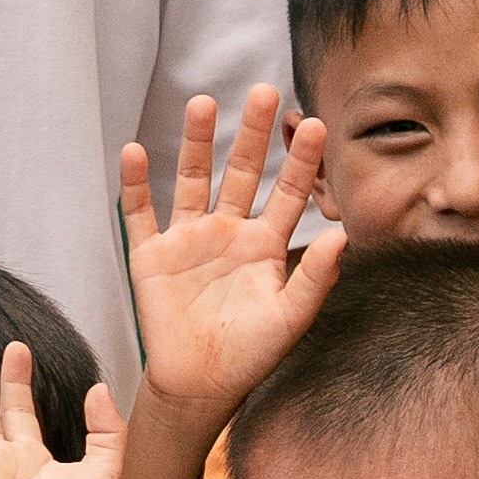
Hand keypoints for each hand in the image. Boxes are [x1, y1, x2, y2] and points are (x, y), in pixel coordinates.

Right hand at [112, 88, 335, 428]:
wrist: (199, 386)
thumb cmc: (250, 356)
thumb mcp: (291, 318)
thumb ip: (315, 278)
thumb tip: (343, 237)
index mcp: (265, 245)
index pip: (287, 192)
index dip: (301, 161)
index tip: (316, 125)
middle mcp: (228, 232)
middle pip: (242, 171)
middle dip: (253, 133)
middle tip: (264, 92)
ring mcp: (189, 240)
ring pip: (193, 179)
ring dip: (197, 143)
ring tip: (203, 102)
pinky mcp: (151, 255)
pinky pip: (140, 212)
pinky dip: (134, 184)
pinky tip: (135, 151)